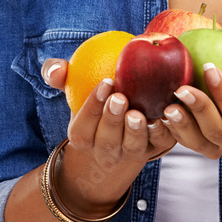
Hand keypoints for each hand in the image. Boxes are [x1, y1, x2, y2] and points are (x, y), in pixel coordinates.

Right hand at [41, 59, 175, 213]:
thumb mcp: (75, 87)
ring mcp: (131, 152)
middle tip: (120, 98)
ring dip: (135, 132)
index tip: (105, 83)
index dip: (92, 109)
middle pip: (107, 142)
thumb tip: (56, 69)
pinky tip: (165, 114)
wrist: (123, 122)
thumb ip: (59, 74)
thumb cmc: (95, 98)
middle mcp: (107, 151)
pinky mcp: (157, 148)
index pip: (82, 129)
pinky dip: (163, 131)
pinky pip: (160, 144)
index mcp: (84, 137)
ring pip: (132, 147)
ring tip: (138, 114)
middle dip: (112, 121)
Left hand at [162, 53, 221, 159]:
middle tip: (182, 88)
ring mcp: (216, 147)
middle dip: (200, 110)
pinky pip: (183, 141)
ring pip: (197, 143)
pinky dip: (170, 128)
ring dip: (182, 125)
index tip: (209, 67)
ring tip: (168, 106)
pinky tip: (159, 111)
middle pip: (217, 132)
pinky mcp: (197, 145)